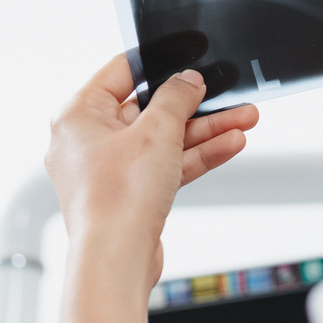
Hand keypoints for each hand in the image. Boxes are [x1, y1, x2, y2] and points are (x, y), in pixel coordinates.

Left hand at [47, 56, 258, 322]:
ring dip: (206, 130)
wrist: (116, 261)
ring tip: (244, 120)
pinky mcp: (129, 193)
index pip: (122, 72)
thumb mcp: (156, 132)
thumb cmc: (117, 201)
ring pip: (164, 139)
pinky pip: (166, 164)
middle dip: (197, 106)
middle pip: (150, 109)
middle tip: (230, 97)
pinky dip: (196, 155)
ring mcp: (109, 169)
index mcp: (78, 115)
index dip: (160, 64)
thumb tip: (188, 80)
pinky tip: (229, 145)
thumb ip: (176, 98)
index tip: (190, 61)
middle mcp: (88, 141)